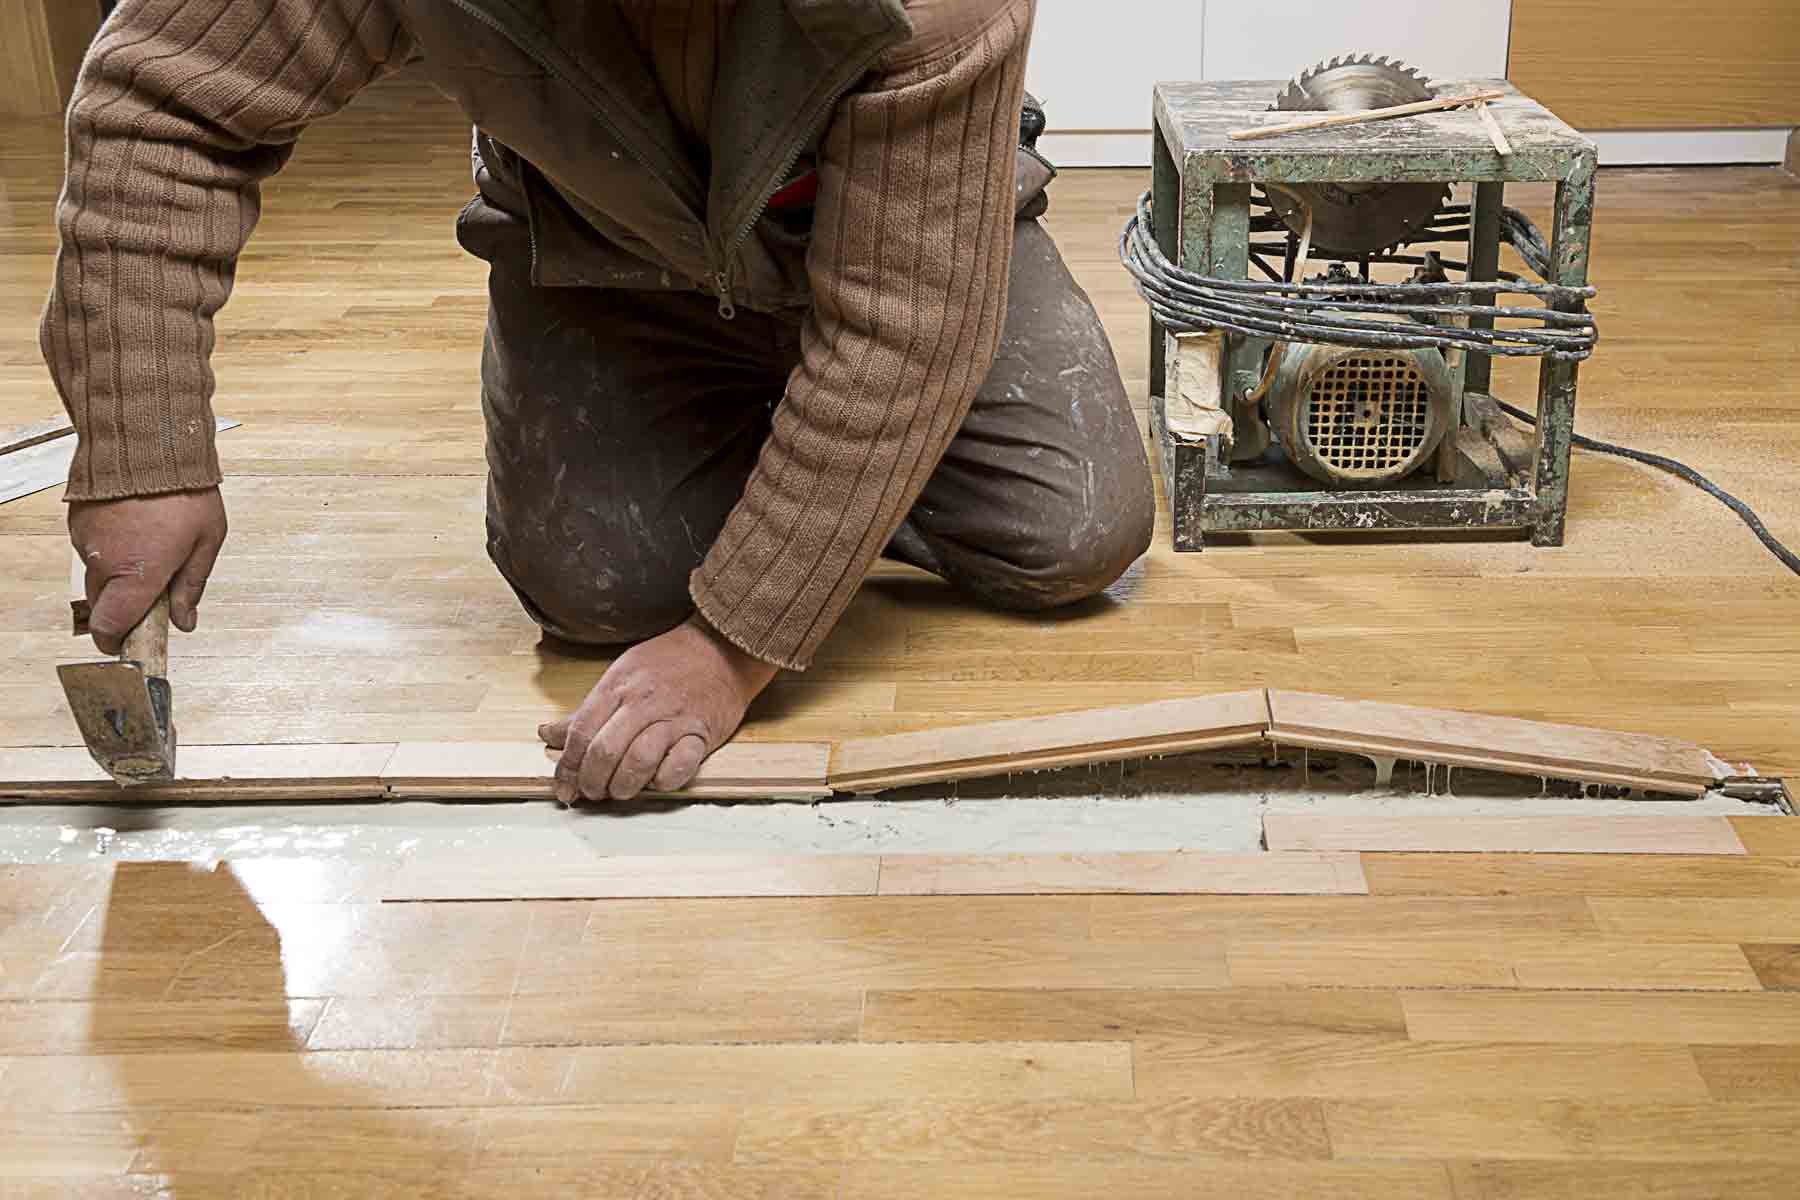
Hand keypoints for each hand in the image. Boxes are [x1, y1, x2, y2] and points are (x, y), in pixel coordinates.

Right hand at [69, 488, 227, 654]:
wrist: (149, 444)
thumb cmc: (186, 492)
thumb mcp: (206, 543)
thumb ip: (191, 586)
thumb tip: (184, 622)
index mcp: (138, 575)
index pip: (111, 627)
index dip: (115, 642)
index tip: (125, 643)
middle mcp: (105, 563)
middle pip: (102, 604)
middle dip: (122, 605)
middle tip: (151, 589)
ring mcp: (86, 541)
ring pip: (95, 574)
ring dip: (116, 572)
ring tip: (149, 544)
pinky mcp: (77, 522)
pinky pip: (90, 548)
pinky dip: (108, 547)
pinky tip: (133, 527)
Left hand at [539, 615, 779, 802]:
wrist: (722, 647)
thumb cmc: (669, 660)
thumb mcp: (621, 674)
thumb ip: (587, 710)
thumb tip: (549, 734)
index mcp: (617, 687)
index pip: (581, 733)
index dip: (567, 766)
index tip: (564, 786)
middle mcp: (642, 703)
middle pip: (604, 752)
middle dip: (591, 782)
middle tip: (591, 792)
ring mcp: (673, 719)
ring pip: (637, 762)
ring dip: (623, 786)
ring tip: (619, 791)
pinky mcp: (701, 734)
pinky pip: (679, 767)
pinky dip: (663, 781)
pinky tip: (655, 781)